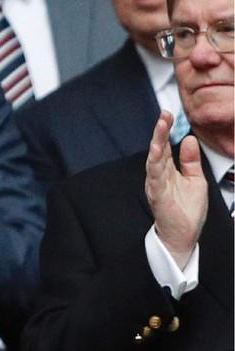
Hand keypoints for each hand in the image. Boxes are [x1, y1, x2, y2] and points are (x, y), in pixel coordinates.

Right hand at [145, 110, 207, 268]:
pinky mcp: (158, 195)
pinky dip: (155, 162)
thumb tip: (189, 140)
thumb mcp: (195, 180)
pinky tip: (157, 151)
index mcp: (168, 170)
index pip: (166, 146)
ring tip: (160, 127)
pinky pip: (154, 176)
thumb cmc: (187, 211)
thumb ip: (190, 161)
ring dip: (157, 142)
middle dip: (160, 131)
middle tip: (164, 114)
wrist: (184, 236)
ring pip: (154, 159)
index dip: (166, 130)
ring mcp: (157, 184)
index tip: (168, 114)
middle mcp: (159, 175)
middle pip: (158, 149)